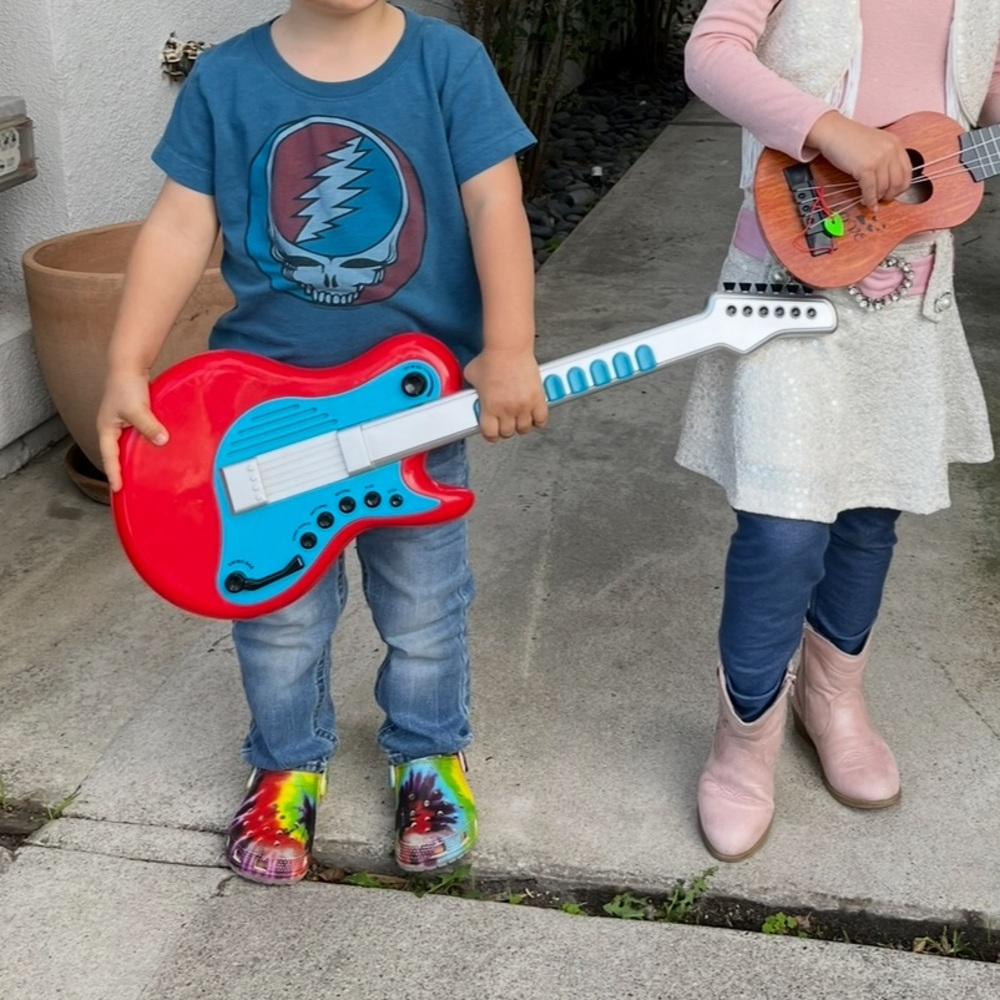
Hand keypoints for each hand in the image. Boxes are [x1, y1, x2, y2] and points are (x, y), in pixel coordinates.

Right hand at [96, 370, 168, 490]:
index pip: (108, 457)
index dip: (113, 473)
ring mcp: (122, 423)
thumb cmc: (126, 385)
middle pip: (116, 454)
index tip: (117, 489)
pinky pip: (138, 436)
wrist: (129, 365)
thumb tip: (162, 441)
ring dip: (134, 458)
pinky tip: (154, 451)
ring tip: (142, 474)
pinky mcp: (133, 417)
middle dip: (122, 470)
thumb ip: (149, 427)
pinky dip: (144, 445)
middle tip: (130, 487)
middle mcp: (112, 428)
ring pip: (128, 446)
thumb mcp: (137, 410)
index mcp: (106, 429)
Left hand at [463, 348, 548, 442]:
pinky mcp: (538, 399)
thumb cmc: (491, 358)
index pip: (490, 434)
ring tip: (518, 419)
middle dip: (505, 429)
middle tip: (505, 423)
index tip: (491, 433)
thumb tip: (471, 393)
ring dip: (520, 426)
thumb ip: (473, 390)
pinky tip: (534, 416)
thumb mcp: (472, 376)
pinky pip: (541, 420)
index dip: (490, 435)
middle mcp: (507, 409)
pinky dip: (538, 421)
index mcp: (490, 407)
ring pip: (524, 428)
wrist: (509, 347)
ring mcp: (524, 405)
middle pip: (508, 433)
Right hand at [807, 111, 911, 210]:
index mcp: (895, 144)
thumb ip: (885, 158)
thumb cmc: (849, 138)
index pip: (907, 171)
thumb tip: (886, 181)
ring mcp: (879, 159)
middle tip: (882, 200)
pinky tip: (866, 203)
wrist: (832, 131)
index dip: (901, 186)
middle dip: (890, 195)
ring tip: (870, 200)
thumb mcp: (875, 144)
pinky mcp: (866, 168)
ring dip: (877, 198)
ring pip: (884, 188)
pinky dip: (869, 200)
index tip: (893, 193)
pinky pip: (871, 190)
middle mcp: (891, 151)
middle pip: (898, 182)